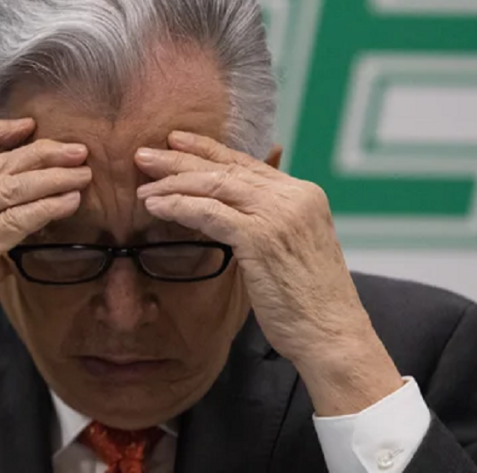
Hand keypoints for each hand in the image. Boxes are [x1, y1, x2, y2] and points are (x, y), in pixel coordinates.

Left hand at [134, 131, 402, 415]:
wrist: (333, 335)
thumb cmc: (309, 303)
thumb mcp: (293, 249)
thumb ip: (268, 222)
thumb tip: (230, 211)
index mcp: (303, 194)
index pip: (247, 163)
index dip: (208, 150)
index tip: (177, 141)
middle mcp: (293, 196)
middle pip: (226, 169)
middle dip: (181, 159)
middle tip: (145, 155)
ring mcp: (278, 214)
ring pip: (214, 186)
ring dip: (172, 184)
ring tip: (143, 188)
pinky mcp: (260, 237)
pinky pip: (208, 213)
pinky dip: (178, 206)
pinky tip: (156, 207)